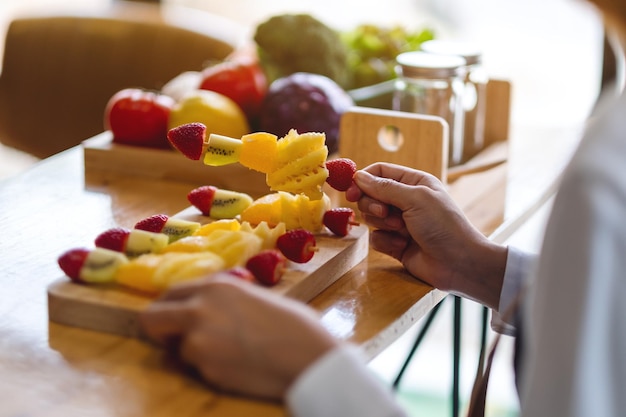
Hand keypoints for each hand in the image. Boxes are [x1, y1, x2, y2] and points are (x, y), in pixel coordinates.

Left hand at [139, 274, 337, 399]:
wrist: (308, 355)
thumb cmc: (294, 324)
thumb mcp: (254, 297)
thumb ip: (224, 301)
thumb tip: (207, 309)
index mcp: (214, 286)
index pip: (170, 293)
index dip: (171, 308)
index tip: (175, 317)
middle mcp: (198, 309)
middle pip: (152, 319)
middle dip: (159, 330)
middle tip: (175, 340)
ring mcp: (198, 341)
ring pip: (176, 350)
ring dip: (193, 354)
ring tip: (229, 354)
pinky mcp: (205, 370)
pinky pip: (196, 370)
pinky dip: (210, 370)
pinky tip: (238, 366)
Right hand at [345, 162, 506, 308]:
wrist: (459, 263)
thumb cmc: (444, 225)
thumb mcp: (415, 199)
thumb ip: (384, 187)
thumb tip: (359, 177)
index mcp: (413, 183)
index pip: (379, 172)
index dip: (362, 180)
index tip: (350, 192)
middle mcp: (405, 200)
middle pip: (370, 195)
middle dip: (373, 206)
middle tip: (386, 213)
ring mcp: (400, 223)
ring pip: (371, 218)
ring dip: (383, 225)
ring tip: (402, 231)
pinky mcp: (396, 244)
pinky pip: (376, 238)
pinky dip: (386, 242)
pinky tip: (402, 246)